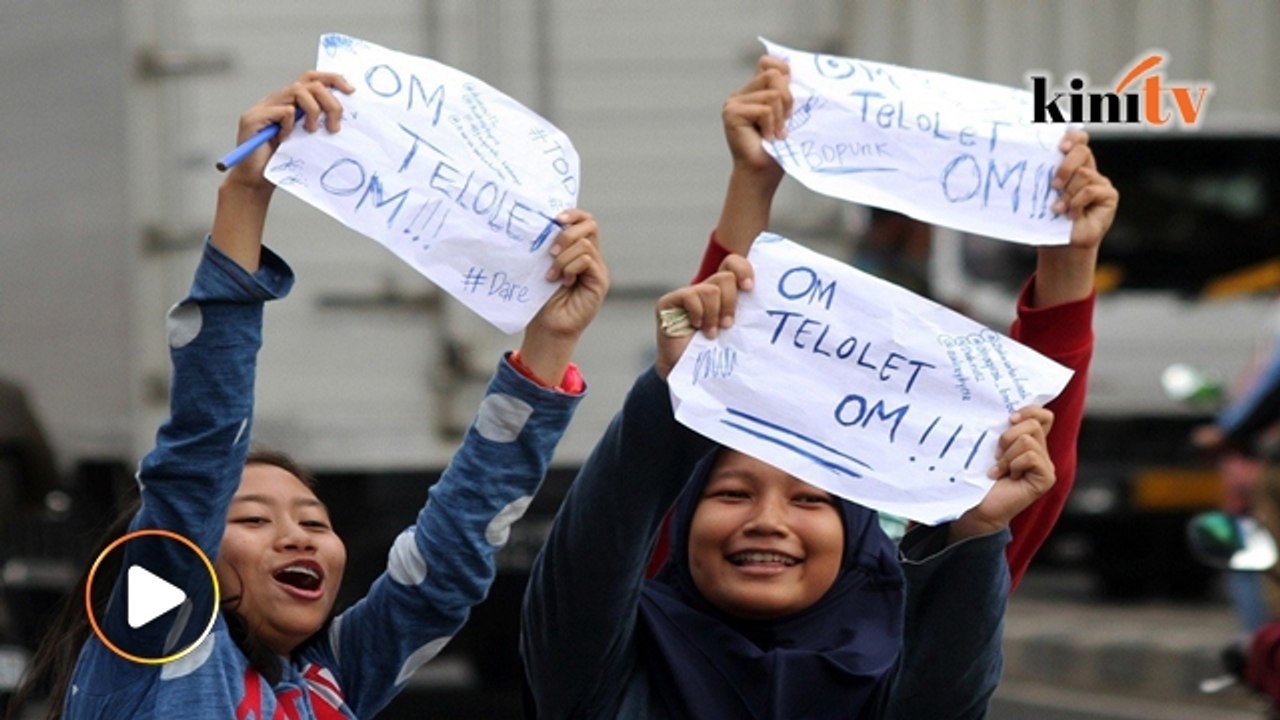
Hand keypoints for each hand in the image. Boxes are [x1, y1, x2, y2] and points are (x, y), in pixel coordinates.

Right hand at [212, 72, 354, 271]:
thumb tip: (344, 115)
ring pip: (298, 92)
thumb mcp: (308, 139)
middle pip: (310, 83)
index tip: (351, 91)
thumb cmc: (284, 162)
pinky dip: (290, 125)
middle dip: (329, 102)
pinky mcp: (253, 118)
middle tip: (334, 126)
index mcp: (289, 101)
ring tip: (311, 132)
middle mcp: (276, 99)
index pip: (312, 78)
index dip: (333, 79)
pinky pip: (284, 112)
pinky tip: (284, 139)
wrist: (257, 181)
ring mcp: (263, 107)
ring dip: (313, 111)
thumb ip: (318, 122)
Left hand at [532, 209, 608, 338]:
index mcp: (578, 249)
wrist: (548, 326)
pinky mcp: (600, 281)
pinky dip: (570, 268)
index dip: (572, 213)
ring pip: (584, 244)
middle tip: (550, 252)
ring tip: (551, 274)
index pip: (584, 220)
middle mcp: (591, 256)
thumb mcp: (542, 266)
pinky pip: (586, 260)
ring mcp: (598, 268)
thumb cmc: (542, 298)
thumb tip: (540, 224)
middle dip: (566, 233)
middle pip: (590, 225)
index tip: (555, 219)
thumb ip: (548, 246)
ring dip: (563, 257)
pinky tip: (562, 281)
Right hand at [654, 254, 752, 379]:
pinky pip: (691, 296)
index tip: (750, 288)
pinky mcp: (669, 302)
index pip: (733, 263)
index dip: (743, 269)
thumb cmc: (715, 354)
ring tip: (711, 333)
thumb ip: (747, 314)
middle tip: (728, 325)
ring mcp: (686, 294)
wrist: (688, 373)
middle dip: (731, 302)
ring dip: (714, 315)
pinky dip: (698, 315)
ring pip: (711, 289)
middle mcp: (705, 289)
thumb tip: (772, 303)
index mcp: (723, 292)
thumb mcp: (737, 331)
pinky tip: (695, 327)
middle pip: (726, 276)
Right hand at [714, 57, 792, 254]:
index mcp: (752, 92)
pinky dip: (772, 126)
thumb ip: (787, 92)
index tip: (790, 95)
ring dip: (781, 118)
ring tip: (775, 135)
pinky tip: (767, 139)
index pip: (768, 62)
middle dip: (788, 100)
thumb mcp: (788, 115)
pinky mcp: (731, 113)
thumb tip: (794, 70)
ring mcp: (733, 103)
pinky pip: (765, 109)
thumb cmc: (778, 150)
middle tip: (784, 123)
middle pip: (774, 74)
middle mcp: (739, 94)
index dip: (783, 71)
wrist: (762, 176)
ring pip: (773, 94)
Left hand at [950, 405, 1055, 542]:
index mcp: (1029, 441)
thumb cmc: (977, 475)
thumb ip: (1001, 429)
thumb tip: (1003, 408)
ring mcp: (1045, 466)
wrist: (974, 505)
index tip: (1009, 418)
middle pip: (1034, 423)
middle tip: (996, 454)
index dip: (1029, 410)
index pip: (1043, 415)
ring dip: (1007, 454)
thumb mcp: (988, 445)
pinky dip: (1013, 464)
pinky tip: (1004, 476)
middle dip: (1008, 435)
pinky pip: (1031, 456)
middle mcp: (1041, 452)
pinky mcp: (1046, 478)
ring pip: (1028, 439)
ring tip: (999, 468)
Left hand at [1051, 130, 1118, 252]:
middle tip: (1054, 185)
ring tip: (1059, 209)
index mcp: (1072, 166)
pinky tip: (1071, 214)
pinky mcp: (1109, 195)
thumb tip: (1033, 162)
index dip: (1072, 138)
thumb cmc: (1050, 220)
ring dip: (1067, 193)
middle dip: (1065, 166)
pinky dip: (1076, 203)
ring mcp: (1100, 182)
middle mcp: (1087, 170)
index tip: (1060, 146)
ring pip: (1083, 174)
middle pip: (1082, 152)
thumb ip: (1046, 178)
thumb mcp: (1045, 195)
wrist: (1062, 245)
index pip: (1078, 140)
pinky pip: (1090, 190)